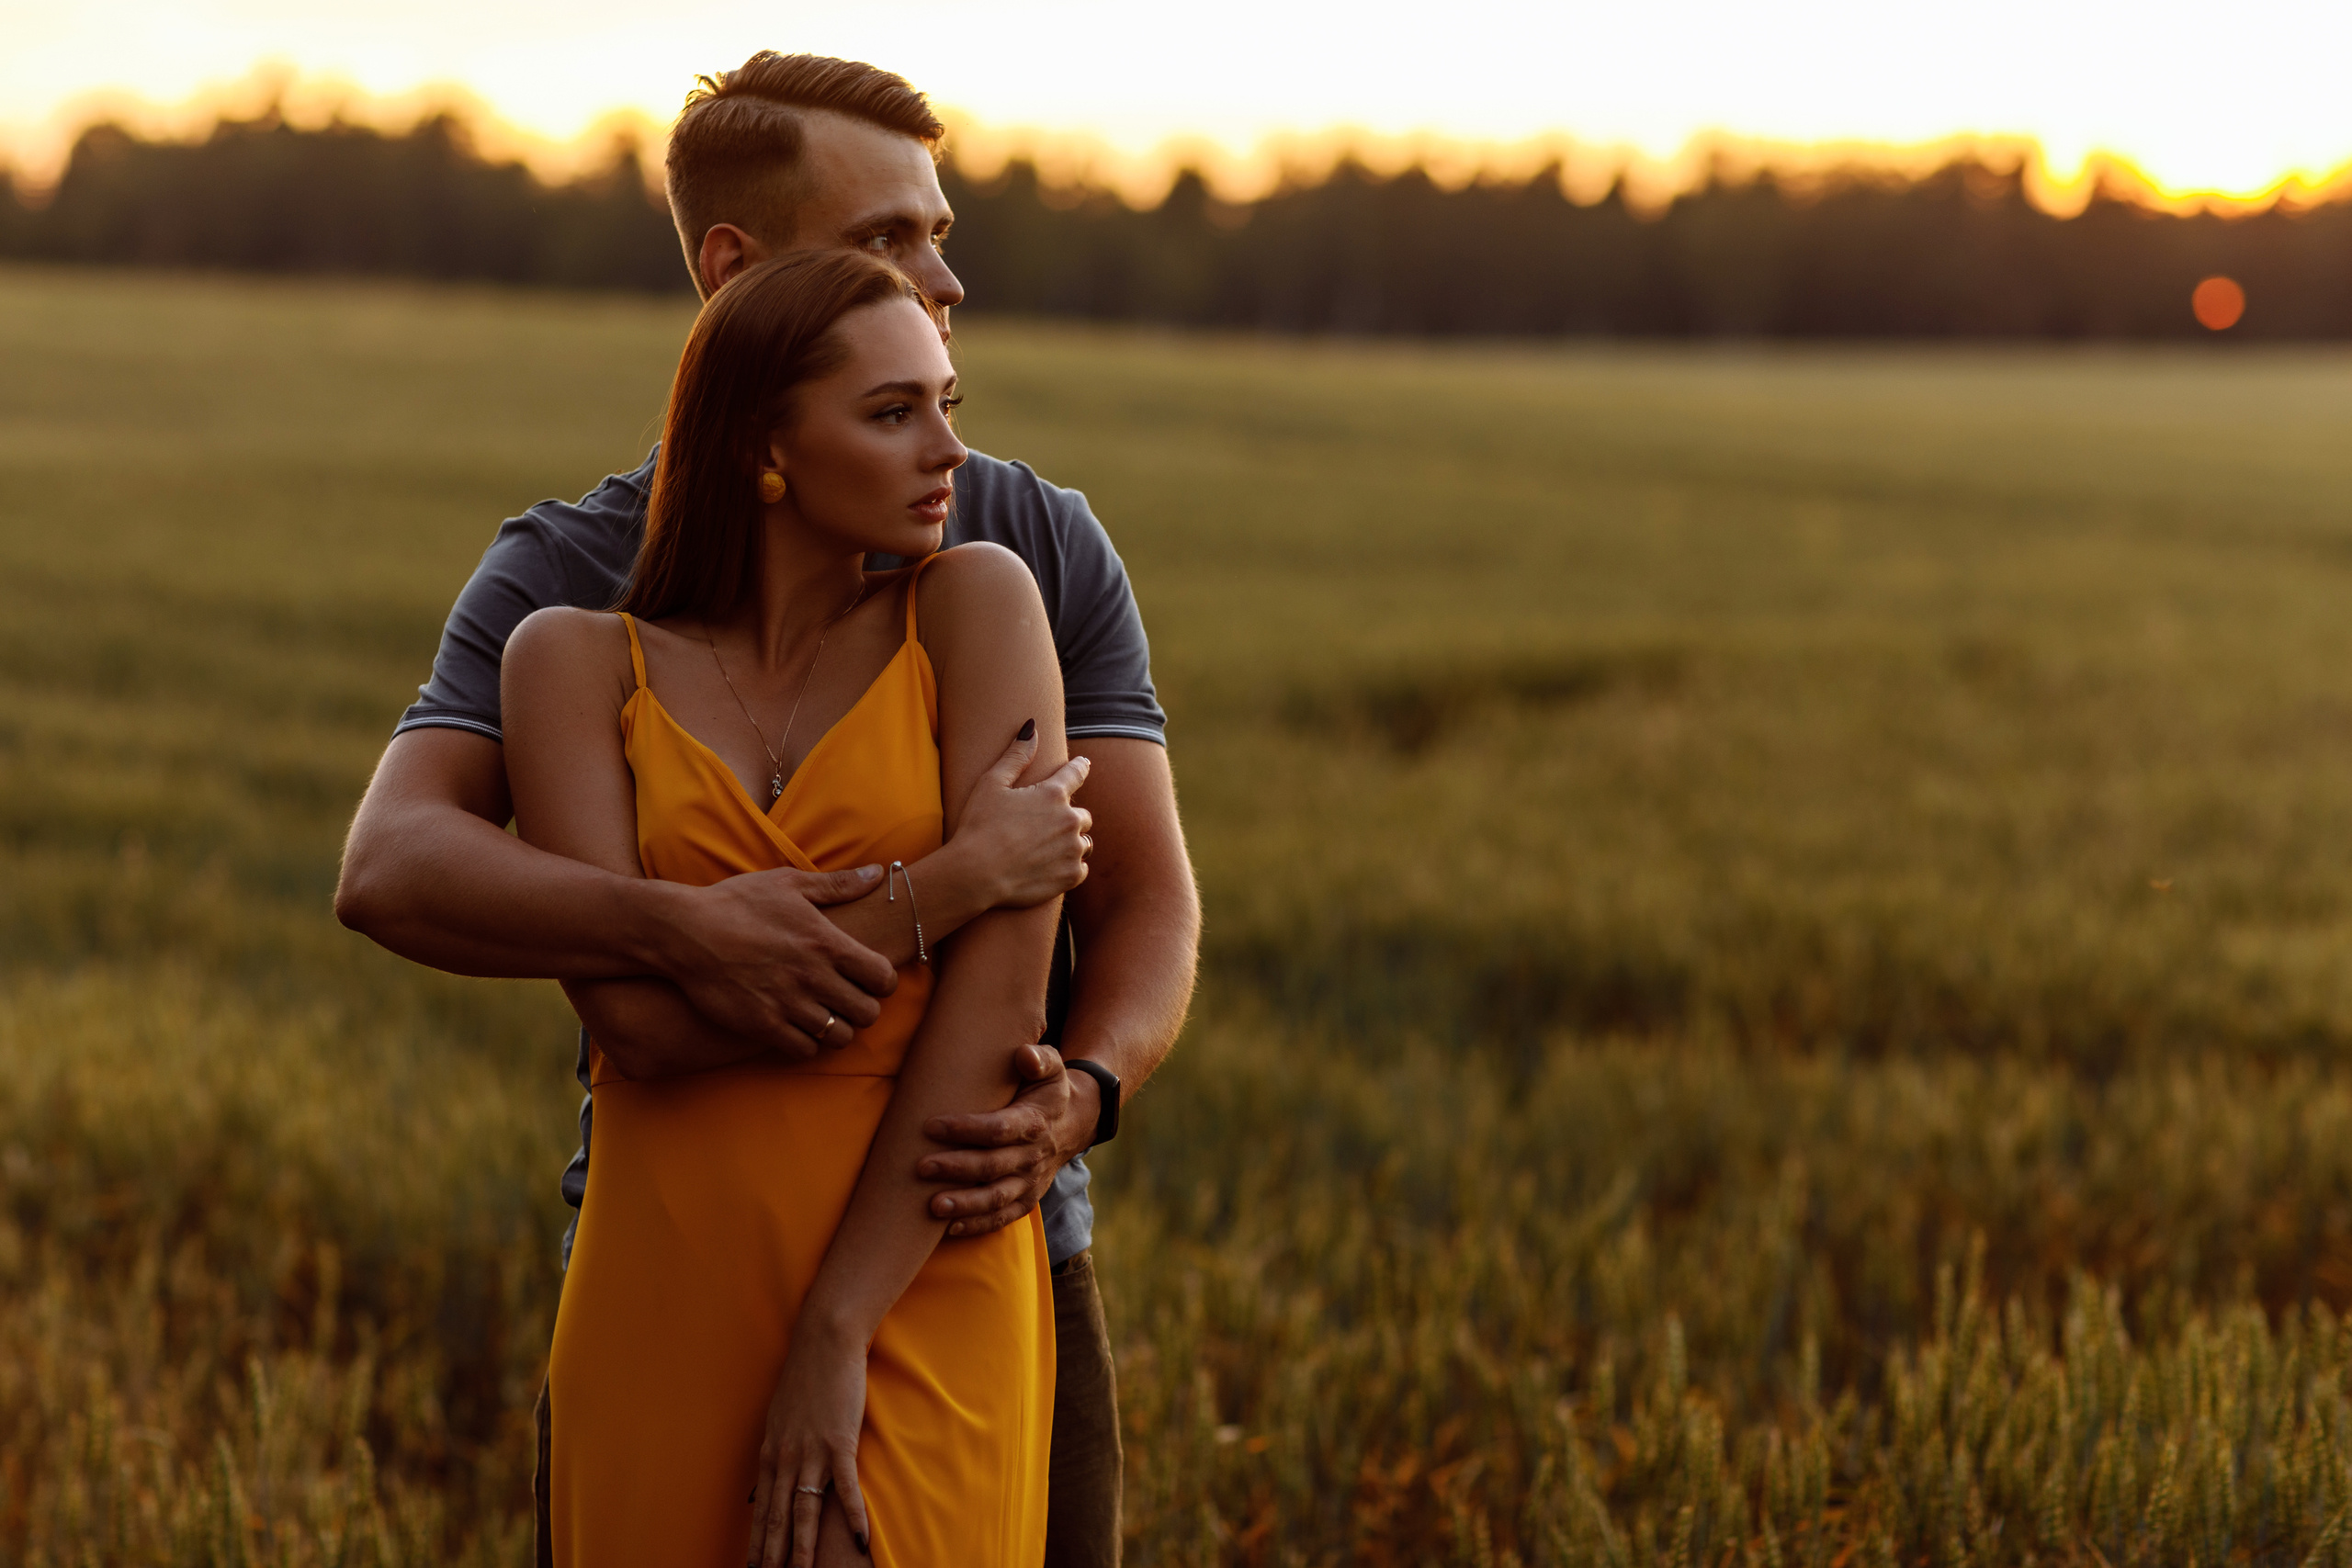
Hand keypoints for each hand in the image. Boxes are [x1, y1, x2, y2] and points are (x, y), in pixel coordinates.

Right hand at [661, 866, 898, 1061]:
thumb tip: (880, 872)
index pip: (884, 978)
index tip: (868, 976)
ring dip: (837, 1028)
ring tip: (824, 1014)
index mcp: (826, 943)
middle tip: (847, 998)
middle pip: (869, 1013)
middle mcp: (813, 977)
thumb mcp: (788, 883)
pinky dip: (806, 1043)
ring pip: (840, 1037)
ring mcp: (788, 1005)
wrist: (683, 932)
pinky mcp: (762, 1025)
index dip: (882, 981)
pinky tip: (796, 1026)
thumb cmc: (737, 902)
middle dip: (863, 1007)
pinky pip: (805, 1050)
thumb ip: (839, 884)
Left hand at [748, 1321, 872, 1566]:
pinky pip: (846, 1488)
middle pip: (777, 1519)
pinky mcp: (840, 1442)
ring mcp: (812, 1452)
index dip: (757, 1544)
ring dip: (803, 1549)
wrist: (823, 1341)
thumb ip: (772, 1455)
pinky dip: (854, 1515)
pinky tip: (861, 1538)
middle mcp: (786, 1458)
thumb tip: (758, 1489)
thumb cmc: (804, 1377)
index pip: (761, 1511)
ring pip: (804, 1511)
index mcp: (770, 1454)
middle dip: (772, 1556)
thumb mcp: (777, 1419)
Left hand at [919, 1044, 1097, 1236]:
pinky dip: (978, 1224)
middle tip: (920, 1167)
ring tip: (933, 1206)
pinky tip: (950, 1228)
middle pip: (992, 1166)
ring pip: (997, 1198)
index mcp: (1035, 1122)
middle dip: (955, 1168)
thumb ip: (1039, 1058)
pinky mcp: (1026, 1198)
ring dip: (964, 1204)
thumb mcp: (1051, 1067)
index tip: (931, 1126)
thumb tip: (1024, 1055)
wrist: (1074, 1122)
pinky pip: (1003, 1217)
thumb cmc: (1047, 1090)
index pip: (999, 1129)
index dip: (966, 1129)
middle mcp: (1033, 1155)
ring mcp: (1030, 1181)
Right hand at [953, 729, 1093, 909]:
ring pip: (1083, 843)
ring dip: (1071, 843)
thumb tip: (1032, 728)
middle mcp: (1069, 820)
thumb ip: (1016, 755)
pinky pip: (1080, 868)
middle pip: (1082, 815)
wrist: (975, 874)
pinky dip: (1069, 867)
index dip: (1079, 768)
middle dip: (1068, 817)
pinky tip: (1049, 867)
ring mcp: (1072, 850)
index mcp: (1053, 794)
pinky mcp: (1070, 876)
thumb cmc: (979, 826)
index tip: (1083, 765)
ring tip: (1047, 849)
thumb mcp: (991, 784)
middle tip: (1046, 826)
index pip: (1076, 773)